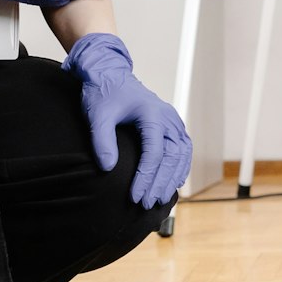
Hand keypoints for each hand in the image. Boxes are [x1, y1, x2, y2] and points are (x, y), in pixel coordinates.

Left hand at [63, 33, 192, 207]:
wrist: (111, 76)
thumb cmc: (104, 95)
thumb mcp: (97, 115)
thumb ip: (102, 141)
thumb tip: (108, 168)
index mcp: (152, 114)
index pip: (155, 152)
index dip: (146, 176)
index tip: (134, 196)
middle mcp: (168, 118)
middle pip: (172, 157)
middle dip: (160, 183)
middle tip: (146, 204)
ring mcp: (173, 121)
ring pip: (182, 155)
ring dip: (172, 178)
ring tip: (160, 199)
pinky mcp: (172, 126)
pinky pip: (183, 151)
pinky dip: (180, 168)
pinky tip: (173, 183)